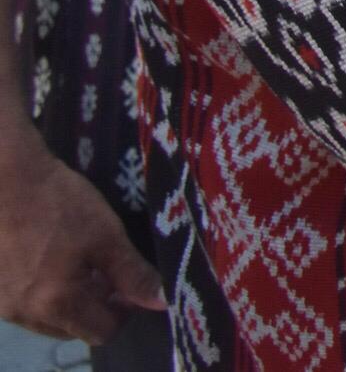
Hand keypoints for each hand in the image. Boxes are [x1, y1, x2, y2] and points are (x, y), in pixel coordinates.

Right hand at [0, 126, 163, 343]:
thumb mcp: (107, 237)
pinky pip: (28, 306)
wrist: (7, 181)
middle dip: (97, 308)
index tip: (129, 285)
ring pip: (49, 320)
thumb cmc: (60, 205)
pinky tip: (52, 261)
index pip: (101, 332)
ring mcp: (3, 304)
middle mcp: (24, 314)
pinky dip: (46, 294)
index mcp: (55, 304)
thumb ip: (133, 275)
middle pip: (74, 330)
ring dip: (71, 302)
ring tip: (79, 263)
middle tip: (106, 272)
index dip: (124, 312)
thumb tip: (162, 303)